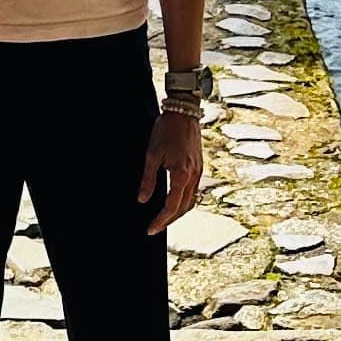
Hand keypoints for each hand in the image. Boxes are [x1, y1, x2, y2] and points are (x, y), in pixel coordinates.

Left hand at [139, 98, 203, 231]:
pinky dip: (184, 201)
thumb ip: (148, 180)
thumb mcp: (152, 154)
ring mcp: (198, 171)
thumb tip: (142, 200)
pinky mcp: (199, 166)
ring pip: (191, 201)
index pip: (171, 206)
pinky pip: (194, 191)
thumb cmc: (166, 130)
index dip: (160, 221)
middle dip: (169, 221)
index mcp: (182, 175)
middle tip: (155, 227)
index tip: (150, 229)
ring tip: (164, 218)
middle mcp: (193, 176)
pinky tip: (175, 199)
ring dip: (178, 212)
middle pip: (183, 208)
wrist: (184, 111)